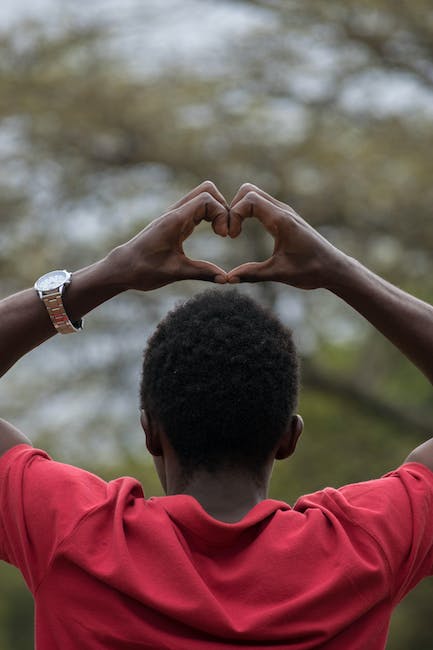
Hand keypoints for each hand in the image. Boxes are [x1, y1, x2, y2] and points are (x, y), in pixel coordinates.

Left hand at [111, 181, 228, 290]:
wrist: (122, 268)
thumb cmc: (144, 270)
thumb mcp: (175, 273)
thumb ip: (202, 272)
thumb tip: (226, 279)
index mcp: (175, 220)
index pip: (207, 199)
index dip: (221, 214)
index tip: (223, 236)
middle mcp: (175, 213)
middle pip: (207, 190)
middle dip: (223, 207)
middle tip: (225, 232)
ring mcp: (174, 216)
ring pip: (203, 197)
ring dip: (217, 211)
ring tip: (222, 233)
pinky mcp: (175, 222)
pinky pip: (197, 208)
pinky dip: (210, 216)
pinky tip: (213, 233)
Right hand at [227, 184, 344, 288]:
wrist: (334, 268)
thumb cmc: (311, 270)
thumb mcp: (279, 273)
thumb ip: (252, 274)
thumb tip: (228, 278)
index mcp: (282, 220)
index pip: (249, 200)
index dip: (234, 215)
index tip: (232, 236)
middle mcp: (283, 211)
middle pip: (249, 191)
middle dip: (233, 208)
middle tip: (231, 231)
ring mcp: (284, 212)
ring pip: (254, 195)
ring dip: (240, 209)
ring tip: (235, 232)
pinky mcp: (285, 218)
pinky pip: (261, 205)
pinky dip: (248, 212)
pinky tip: (245, 232)